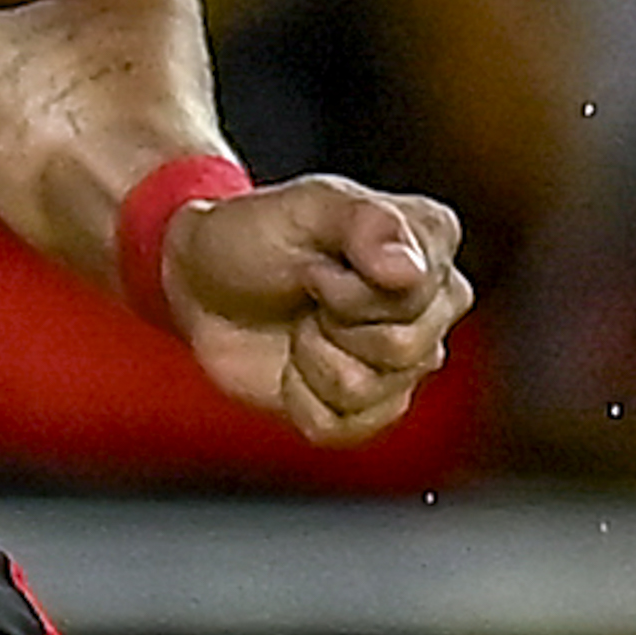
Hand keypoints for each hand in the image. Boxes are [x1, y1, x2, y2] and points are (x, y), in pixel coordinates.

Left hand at [162, 170, 476, 447]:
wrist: (203, 282)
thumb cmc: (257, 233)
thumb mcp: (307, 207)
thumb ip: (366, 223)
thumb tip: (409, 270)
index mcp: (430, 243)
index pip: (417, 294)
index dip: (351, 289)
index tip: (317, 265)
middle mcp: (432, 305)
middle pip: (403, 348)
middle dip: (331, 323)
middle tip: (308, 291)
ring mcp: (403, 362)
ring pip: (369, 392)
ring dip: (312, 358)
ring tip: (301, 324)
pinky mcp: (367, 410)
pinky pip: (342, 428)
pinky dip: (300, 398)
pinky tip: (294, 364)